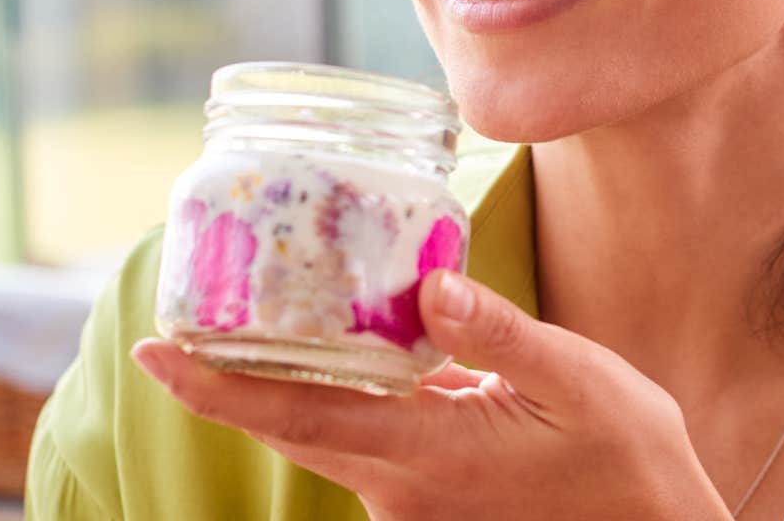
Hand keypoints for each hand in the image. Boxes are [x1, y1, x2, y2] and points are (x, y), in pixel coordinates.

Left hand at [132, 270, 730, 520]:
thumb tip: (426, 285)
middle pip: (290, 426)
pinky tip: (352, 346)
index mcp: (428, 453)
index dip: (217, 387)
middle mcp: (400, 487)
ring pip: (323, 436)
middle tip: (184, 318)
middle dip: (228, 379)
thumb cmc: (627, 459)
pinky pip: (361, 443)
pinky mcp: (427, 500)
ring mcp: (410, 501)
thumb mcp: (578, 379)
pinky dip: (338, 397)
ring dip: (284, 383)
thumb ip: (498, 334)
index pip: (296, 415)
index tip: (155, 353)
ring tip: (258, 314)